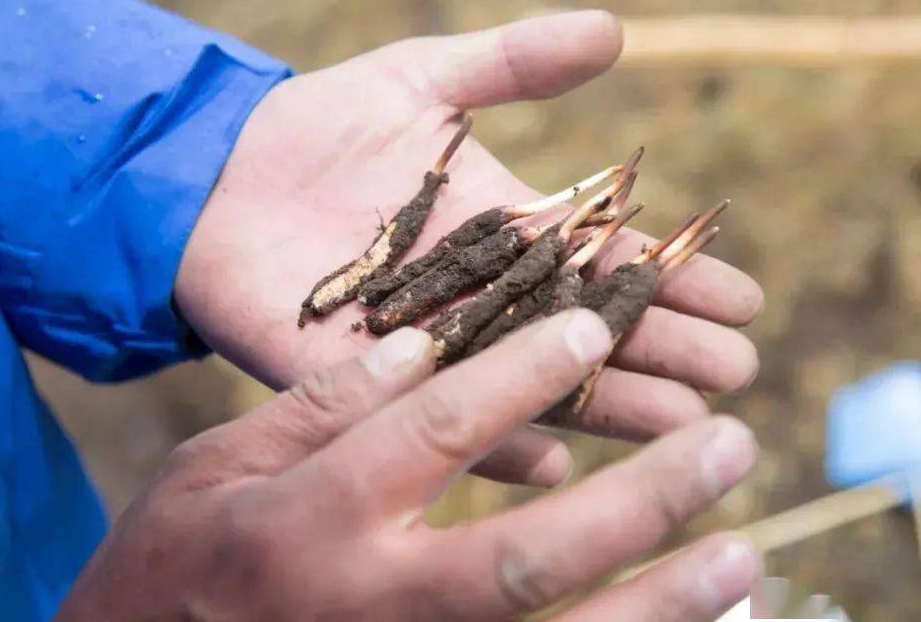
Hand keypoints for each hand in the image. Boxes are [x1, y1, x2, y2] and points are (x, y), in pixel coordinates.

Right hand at [56, 311, 758, 620]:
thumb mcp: (222, 460)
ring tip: (742, 551)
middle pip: (522, 558)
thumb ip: (323, 403)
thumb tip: (423, 342)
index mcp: (309, 521)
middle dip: (636, 503)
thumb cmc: (178, 559)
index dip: (520, 374)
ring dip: (658, 606)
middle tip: (728, 443)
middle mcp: (368, 603)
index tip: (594, 327)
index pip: (432, 433)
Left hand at [176, 10, 762, 485]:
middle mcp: (489, 296)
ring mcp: (440, 346)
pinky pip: (452, 424)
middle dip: (669, 349)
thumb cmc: (321, 123)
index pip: (612, 259)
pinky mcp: (379, 385)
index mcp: (511, 230)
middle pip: (594, 327)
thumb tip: (616, 29)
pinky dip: (502, 446)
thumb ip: (515, 61)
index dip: (677, 276)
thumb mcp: (429, 77)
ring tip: (684, 424)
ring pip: (541, 381)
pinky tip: (559, 462)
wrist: (218, 175)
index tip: (746, 297)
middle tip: (738, 372)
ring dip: (613, 402)